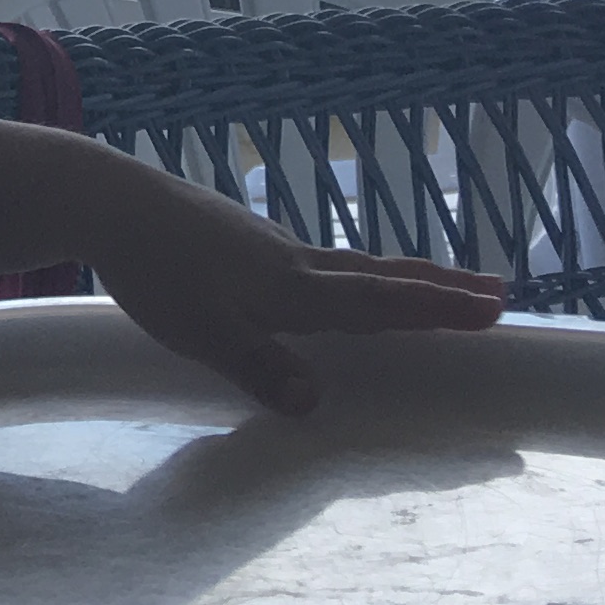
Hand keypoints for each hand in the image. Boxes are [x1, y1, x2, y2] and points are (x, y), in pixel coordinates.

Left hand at [77, 164, 504, 415]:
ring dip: (398, 276)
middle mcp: (293, 261)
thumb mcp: (202, 332)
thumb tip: (315, 405)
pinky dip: (349, 273)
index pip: (380, 301)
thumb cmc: (155, 271)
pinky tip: (334, 279)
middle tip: (498, 290)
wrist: (105, 200)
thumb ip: (258, 367)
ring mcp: (266, 246)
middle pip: (379, 274)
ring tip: (434, 285)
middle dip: (440, 286)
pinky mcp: (239, 239)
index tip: (495, 309)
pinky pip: (314, 262)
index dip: (437, 309)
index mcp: (294, 287)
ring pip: (349, 264)